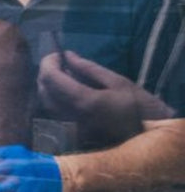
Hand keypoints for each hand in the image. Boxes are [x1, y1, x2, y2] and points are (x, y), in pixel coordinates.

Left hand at [38, 50, 172, 146]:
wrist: (147, 136)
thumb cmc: (137, 107)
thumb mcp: (117, 82)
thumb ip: (88, 68)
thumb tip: (68, 56)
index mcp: (84, 101)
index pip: (51, 78)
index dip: (48, 63)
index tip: (57, 54)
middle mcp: (71, 115)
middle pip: (44, 90)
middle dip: (47, 73)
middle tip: (60, 63)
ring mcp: (70, 127)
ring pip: (45, 102)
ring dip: (48, 85)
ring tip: (64, 75)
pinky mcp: (71, 133)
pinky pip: (52, 112)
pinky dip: (52, 98)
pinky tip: (65, 91)